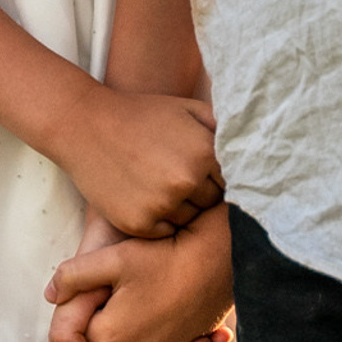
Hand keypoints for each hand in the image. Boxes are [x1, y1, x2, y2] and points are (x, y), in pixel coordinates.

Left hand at [45, 206, 234, 341]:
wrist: (213, 263)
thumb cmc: (164, 257)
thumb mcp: (111, 258)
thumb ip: (71, 276)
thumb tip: (51, 295)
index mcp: (109, 337)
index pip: (74, 341)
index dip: (79, 319)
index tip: (93, 298)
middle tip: (101, 312)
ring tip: (113, 335)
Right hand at [63, 88, 221, 240]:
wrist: (85, 126)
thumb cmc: (141, 115)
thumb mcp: (187, 109)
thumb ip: (223, 127)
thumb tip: (256, 147)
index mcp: (205, 153)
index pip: (231, 182)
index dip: (216, 176)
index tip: (201, 171)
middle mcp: (187, 181)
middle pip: (212, 204)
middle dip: (200, 193)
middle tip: (176, 177)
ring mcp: (162, 204)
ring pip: (189, 220)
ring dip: (180, 208)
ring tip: (159, 185)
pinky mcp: (139, 223)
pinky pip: (165, 232)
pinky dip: (159, 221)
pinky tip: (146, 197)